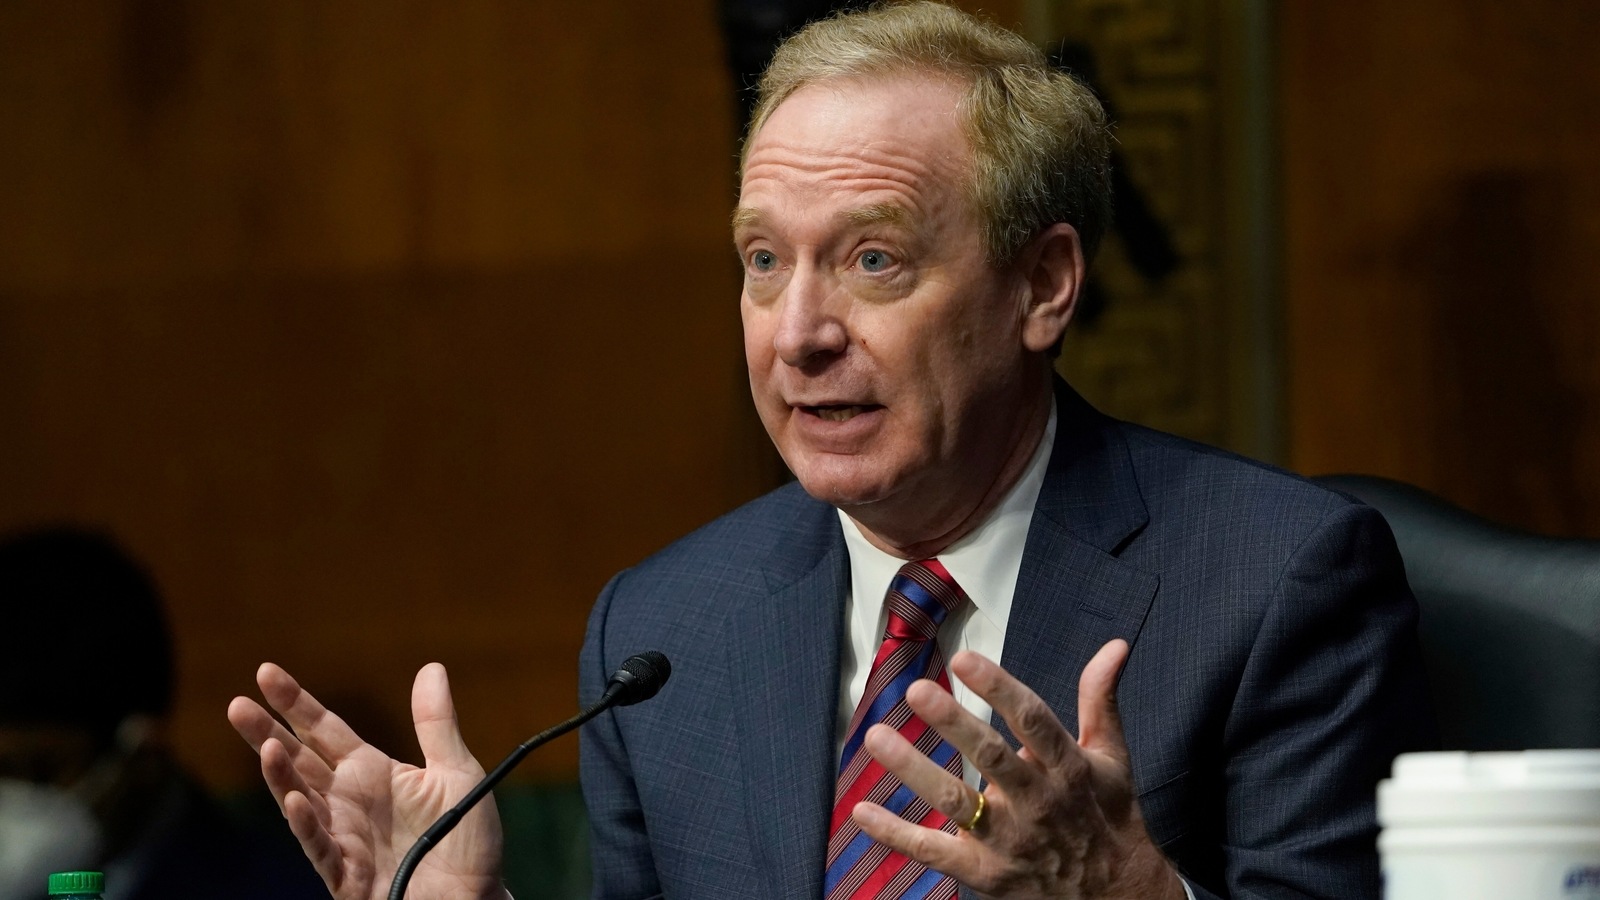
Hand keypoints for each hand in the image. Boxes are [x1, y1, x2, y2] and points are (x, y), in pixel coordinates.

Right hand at [227, 663, 509, 899]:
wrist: (476, 897)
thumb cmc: (467, 837)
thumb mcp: (456, 772)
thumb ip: (436, 724)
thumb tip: (431, 667)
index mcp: (370, 772)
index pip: (324, 729)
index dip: (296, 703)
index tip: (266, 672)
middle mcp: (348, 800)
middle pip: (299, 760)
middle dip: (267, 734)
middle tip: (237, 705)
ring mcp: (342, 837)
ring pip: (299, 801)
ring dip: (280, 777)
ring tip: (266, 747)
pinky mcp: (346, 873)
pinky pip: (320, 846)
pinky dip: (306, 824)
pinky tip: (295, 801)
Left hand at [851, 640, 1183, 899]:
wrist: (1119, 897)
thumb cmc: (1108, 816)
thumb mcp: (1112, 756)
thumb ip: (1100, 698)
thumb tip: (1115, 645)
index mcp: (1068, 768)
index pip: (1032, 720)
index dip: (998, 688)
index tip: (964, 659)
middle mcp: (1037, 802)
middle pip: (991, 757)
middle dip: (953, 723)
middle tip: (917, 691)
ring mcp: (1009, 840)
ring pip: (956, 802)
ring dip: (914, 769)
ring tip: (876, 737)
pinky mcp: (986, 873)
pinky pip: (934, 852)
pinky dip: (896, 834)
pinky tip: (862, 810)